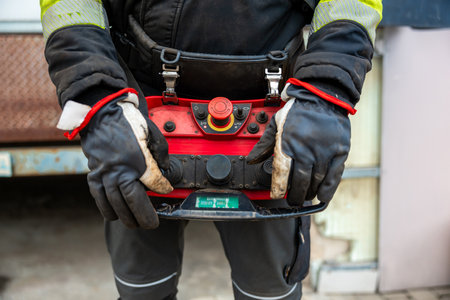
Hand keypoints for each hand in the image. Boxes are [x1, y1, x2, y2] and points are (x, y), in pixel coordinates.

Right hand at [80, 93, 172, 228]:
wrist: (100, 112)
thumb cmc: (127, 121)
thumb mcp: (152, 132)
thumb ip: (160, 153)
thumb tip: (164, 170)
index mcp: (137, 159)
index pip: (154, 183)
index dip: (162, 190)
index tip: (166, 191)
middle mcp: (120, 170)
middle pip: (134, 201)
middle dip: (144, 216)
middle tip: (151, 224)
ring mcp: (105, 174)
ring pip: (116, 204)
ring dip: (126, 217)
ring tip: (135, 223)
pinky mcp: (93, 174)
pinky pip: (99, 198)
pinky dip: (107, 209)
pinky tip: (115, 214)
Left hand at [247, 85, 349, 206]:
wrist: (322, 97)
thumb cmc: (298, 111)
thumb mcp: (276, 124)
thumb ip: (264, 144)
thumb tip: (250, 160)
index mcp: (288, 145)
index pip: (282, 174)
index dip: (278, 188)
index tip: (277, 195)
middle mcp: (306, 151)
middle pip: (300, 182)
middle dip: (295, 195)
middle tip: (293, 201)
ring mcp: (324, 152)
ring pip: (316, 181)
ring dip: (310, 192)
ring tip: (305, 197)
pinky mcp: (339, 152)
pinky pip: (334, 176)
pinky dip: (328, 189)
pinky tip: (322, 196)